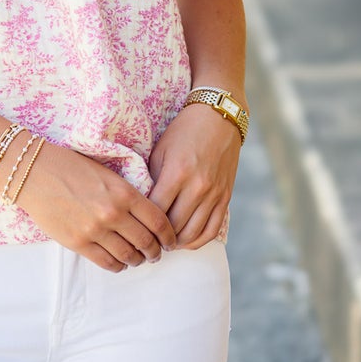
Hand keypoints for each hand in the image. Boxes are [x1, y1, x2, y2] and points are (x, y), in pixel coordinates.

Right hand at [14, 142, 179, 272]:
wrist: (35, 171)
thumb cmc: (72, 166)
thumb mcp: (108, 173)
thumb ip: (128, 194)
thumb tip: (148, 216)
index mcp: (124, 192)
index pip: (159, 221)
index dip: (169, 236)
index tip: (170, 241)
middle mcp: (113, 213)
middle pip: (147, 242)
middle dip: (156, 251)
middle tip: (157, 253)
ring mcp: (95, 230)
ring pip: (128, 256)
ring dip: (138, 260)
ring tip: (139, 259)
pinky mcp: (78, 243)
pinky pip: (107, 263)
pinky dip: (118, 266)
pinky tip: (120, 262)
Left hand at [146, 103, 240, 248]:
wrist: (218, 118)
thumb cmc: (184, 131)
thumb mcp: (160, 150)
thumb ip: (152, 179)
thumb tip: (140, 206)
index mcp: (177, 173)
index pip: (156, 211)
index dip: (143, 224)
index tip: (135, 227)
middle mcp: (198, 186)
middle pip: (174, 227)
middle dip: (158, 238)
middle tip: (146, 240)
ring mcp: (214, 194)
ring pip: (192, 233)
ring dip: (176, 243)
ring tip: (163, 243)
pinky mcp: (225, 197)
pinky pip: (212, 230)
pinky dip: (197, 241)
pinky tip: (184, 241)